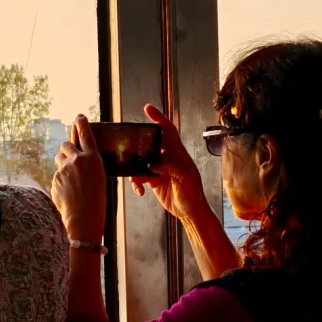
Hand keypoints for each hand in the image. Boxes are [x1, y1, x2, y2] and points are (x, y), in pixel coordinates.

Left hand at [51, 115, 106, 242]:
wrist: (84, 217)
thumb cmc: (96, 200)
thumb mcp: (98, 177)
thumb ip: (87, 165)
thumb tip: (74, 158)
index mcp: (93, 158)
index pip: (85, 134)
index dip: (81, 123)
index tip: (79, 116)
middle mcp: (78, 159)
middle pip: (66, 144)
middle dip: (66, 148)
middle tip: (69, 155)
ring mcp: (64, 169)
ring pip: (59, 158)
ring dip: (62, 163)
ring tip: (70, 178)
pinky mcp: (55, 179)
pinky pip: (56, 175)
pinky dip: (60, 181)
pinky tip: (68, 193)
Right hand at [129, 104, 208, 223]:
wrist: (190, 212)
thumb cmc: (193, 194)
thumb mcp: (186, 179)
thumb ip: (172, 167)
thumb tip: (154, 164)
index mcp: (178, 154)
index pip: (168, 131)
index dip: (159, 118)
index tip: (147, 109)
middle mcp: (168, 158)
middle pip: (150, 143)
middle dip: (139, 143)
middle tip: (128, 143)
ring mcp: (159, 169)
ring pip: (141, 161)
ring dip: (135, 170)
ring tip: (137, 181)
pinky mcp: (153, 180)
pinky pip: (139, 176)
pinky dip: (136, 183)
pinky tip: (140, 192)